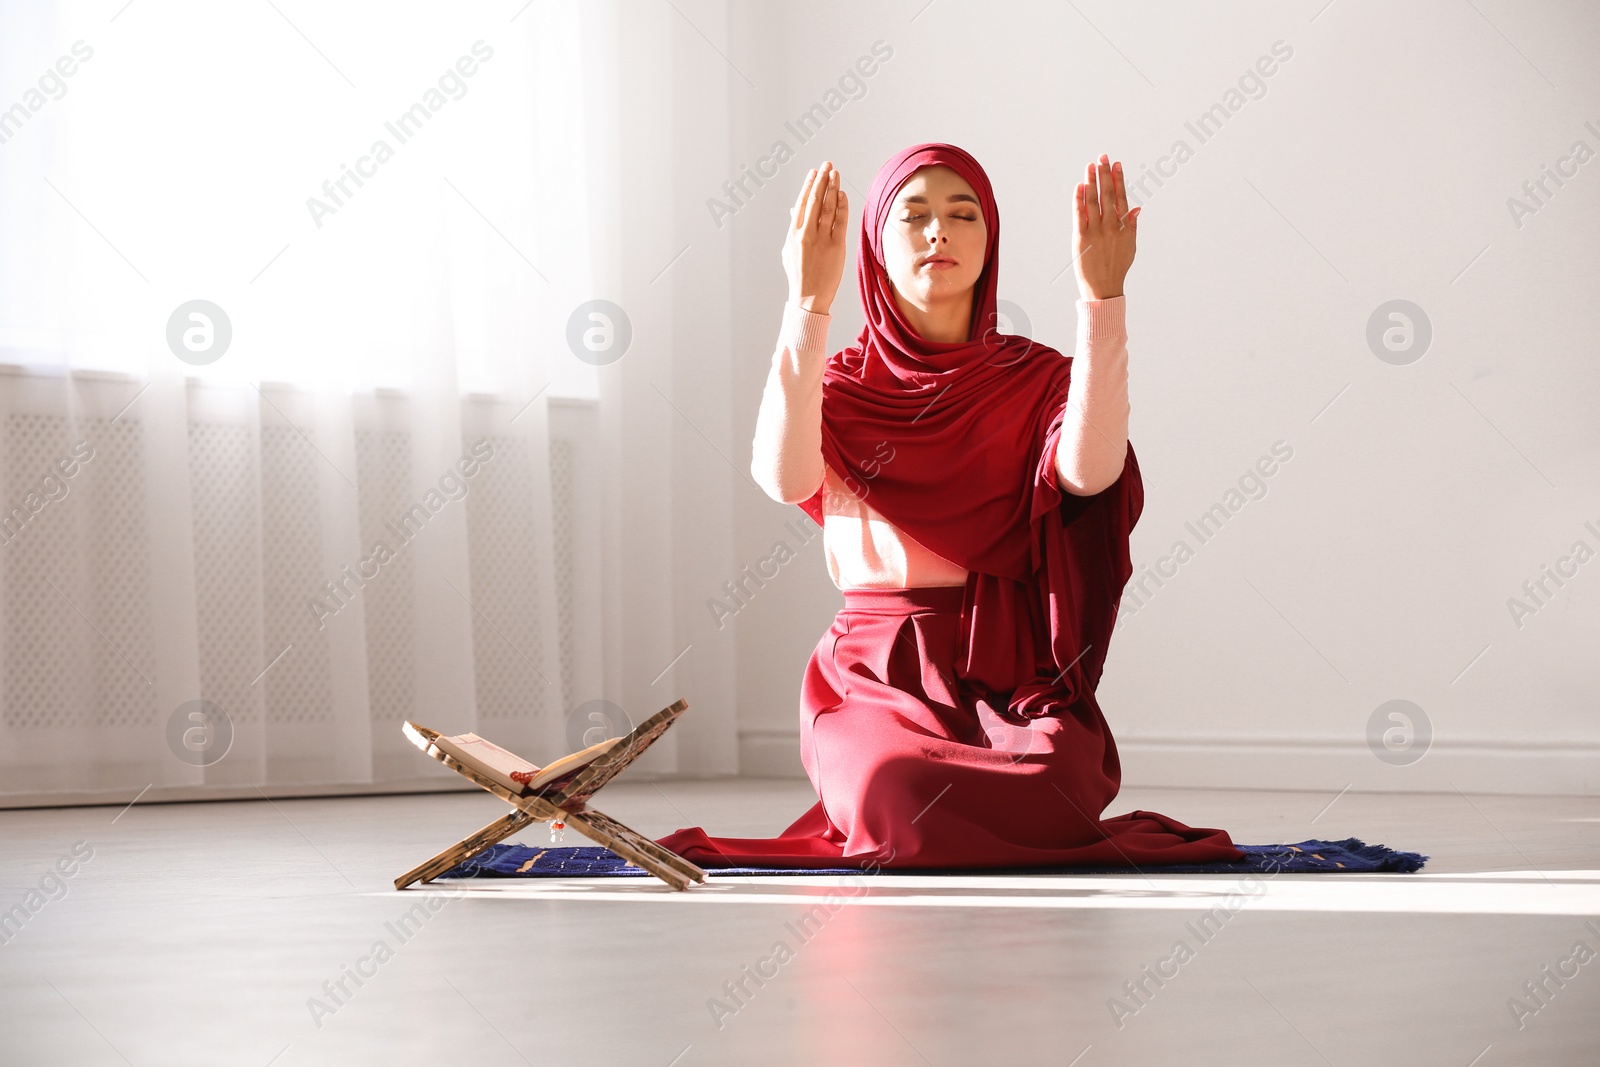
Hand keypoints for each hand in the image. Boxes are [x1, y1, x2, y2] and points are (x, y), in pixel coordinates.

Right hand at [783, 161, 848, 314]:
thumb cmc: (799, 274)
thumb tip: (794, 208)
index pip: (802, 203)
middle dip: (822, 180)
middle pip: (815, 201)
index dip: (808, 185)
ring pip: (828, 208)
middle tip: (827, 164)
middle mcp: (806, 234)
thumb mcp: (789, 250)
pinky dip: (842, 206)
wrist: (808, 297)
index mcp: (793, 233)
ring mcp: (821, 240)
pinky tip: (843, 194)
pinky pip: (840, 222)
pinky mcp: (836, 247)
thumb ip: (793, 228)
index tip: (814, 172)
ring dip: (832, 188)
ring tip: (836, 173)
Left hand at [1073, 153, 1138, 300]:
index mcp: (1124, 227)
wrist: (1104, 288)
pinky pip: (1080, 215)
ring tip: (1090, 166)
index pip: (1122, 197)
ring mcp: (1096, 232)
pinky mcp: (1081, 238)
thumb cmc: (1117, 267)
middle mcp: (1111, 227)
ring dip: (1092, 182)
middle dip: (1105, 174)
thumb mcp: (1130, 246)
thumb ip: (1132, 225)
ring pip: (1094, 201)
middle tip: (1103, 156)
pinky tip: (1080, 186)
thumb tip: (1137, 207)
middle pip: (1108, 195)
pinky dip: (1079, 200)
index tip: (1117, 164)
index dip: (1119, 179)